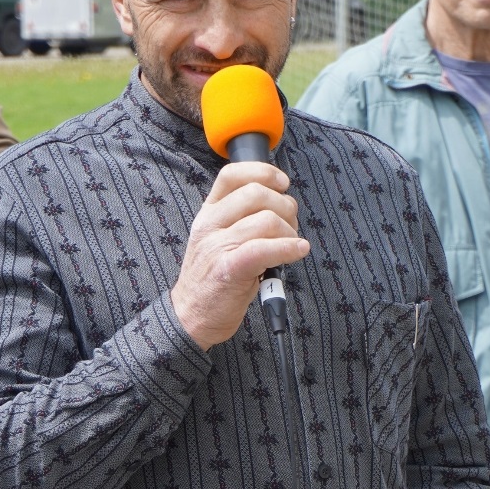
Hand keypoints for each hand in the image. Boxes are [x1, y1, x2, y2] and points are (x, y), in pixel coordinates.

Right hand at [171, 162, 309, 350]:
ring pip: (266, 220)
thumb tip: (281, 201)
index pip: (232, 174)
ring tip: (290, 246)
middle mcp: (210, 224)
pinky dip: (289, 248)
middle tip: (290, 226)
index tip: (282, 183)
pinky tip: (298, 251)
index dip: (263, 172)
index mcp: (208, 212)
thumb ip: (241, 217)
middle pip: (256, 193)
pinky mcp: (229, 269)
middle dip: (285, 206)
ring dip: (290, 232)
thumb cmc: (214, 277)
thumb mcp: (218, 238)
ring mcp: (217, 246)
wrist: (191, 316)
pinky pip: (265, 248)